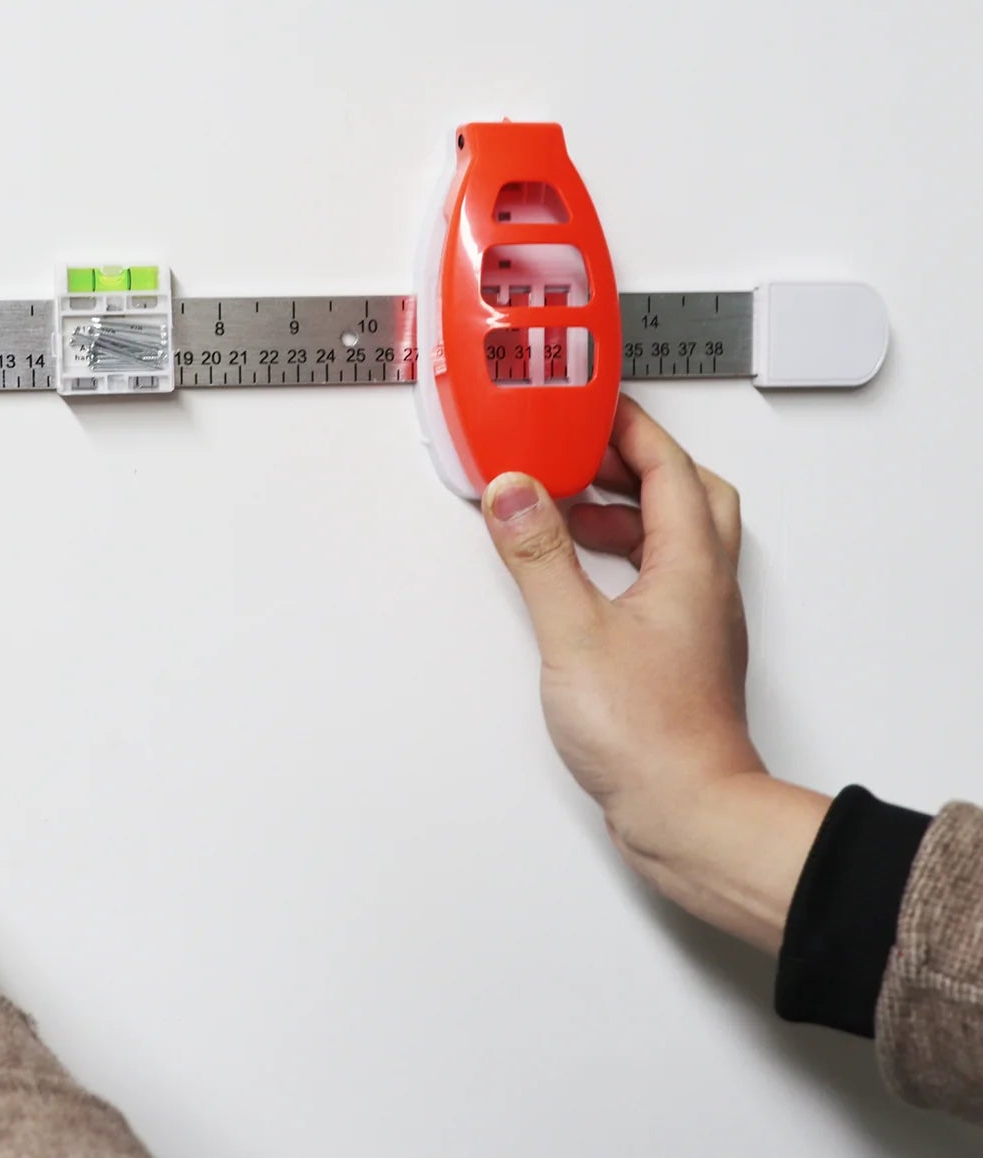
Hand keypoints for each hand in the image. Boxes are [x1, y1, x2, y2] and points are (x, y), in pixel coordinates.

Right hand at [482, 396, 827, 951]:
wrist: (691, 815)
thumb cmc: (650, 738)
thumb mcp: (573, 633)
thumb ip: (538, 556)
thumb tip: (514, 491)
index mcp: (690, 565)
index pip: (668, 465)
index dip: (628, 426)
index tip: (587, 403)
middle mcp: (705, 587)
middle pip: (686, 493)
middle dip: (632, 462)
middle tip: (580, 450)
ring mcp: (698, 621)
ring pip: (675, 536)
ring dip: (624, 510)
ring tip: (566, 511)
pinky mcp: (682, 653)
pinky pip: (659, 576)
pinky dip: (621, 556)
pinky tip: (582, 576)